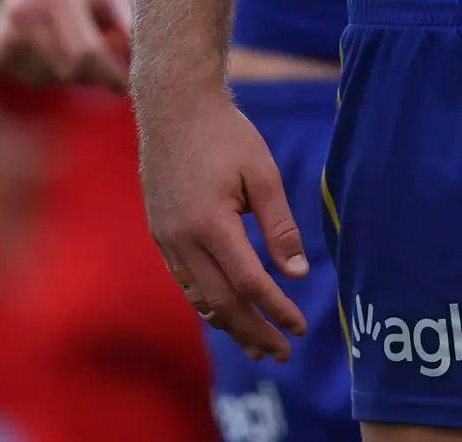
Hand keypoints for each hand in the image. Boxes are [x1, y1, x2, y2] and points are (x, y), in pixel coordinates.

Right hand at [0, 0, 132, 89]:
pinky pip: (31, 78)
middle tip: (110, 70)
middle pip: (68, 68)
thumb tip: (152, 56)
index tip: (128, 87)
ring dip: (73, 74)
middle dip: (95, 75)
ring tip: (77, 45)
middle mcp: (24, 12)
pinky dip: (50, 73)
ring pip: (51, 77)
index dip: (111, 74)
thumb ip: (132, 20)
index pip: (87, 52)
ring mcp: (3, 30)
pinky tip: (53, 48)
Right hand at [137, 84, 309, 361]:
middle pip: (223, 303)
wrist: (173, 108)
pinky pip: (186, 282)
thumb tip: (298, 274)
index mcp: (211, 225)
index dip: (277, 309)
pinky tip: (227, 314)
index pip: (249, 283)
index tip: (300, 327)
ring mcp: (166, 240)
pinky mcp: (161, 234)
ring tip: (257, 346)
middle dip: (254, 331)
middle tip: (283, 353)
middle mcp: (182, 240)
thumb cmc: (226, 135)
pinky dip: (209, 303)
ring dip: (230, 325)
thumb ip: (281, 227)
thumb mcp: (263, 174)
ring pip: (200, 298)